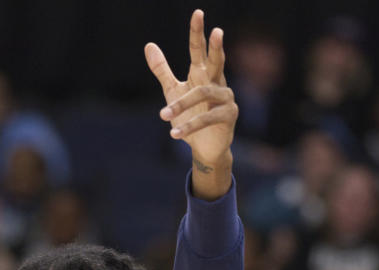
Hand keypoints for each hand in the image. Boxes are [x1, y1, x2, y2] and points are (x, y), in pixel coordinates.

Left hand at [145, 10, 236, 170]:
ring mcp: (226, 98)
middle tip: (217, 30)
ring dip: (181, 105)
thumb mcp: (172, 91)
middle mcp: (217, 82)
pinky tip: (174, 134)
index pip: (200, 50)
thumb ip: (162, 69)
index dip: (198, 33)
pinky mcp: (228, 116)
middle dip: (215, 46)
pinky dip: (189, 126)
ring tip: (163, 116)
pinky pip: (207, 118)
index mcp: (203, 74)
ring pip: (203, 93)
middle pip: (216, 60)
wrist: (202, 146)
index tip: (198, 13)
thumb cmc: (189, 115)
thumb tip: (149, 44)